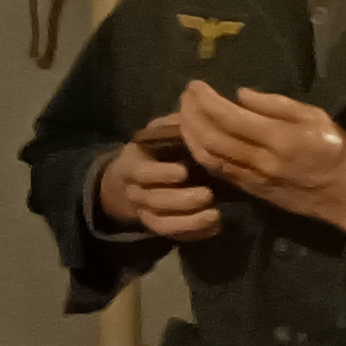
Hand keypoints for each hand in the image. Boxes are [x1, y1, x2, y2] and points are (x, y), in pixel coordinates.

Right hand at [97, 116, 221, 243]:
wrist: (130, 182)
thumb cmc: (153, 152)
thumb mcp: (156, 135)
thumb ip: (171, 126)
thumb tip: (194, 109)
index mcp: (133, 166)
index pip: (142, 172)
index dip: (161, 174)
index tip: (183, 171)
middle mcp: (136, 192)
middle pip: (155, 201)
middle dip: (181, 201)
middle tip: (207, 195)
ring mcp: (145, 213)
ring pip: (162, 224)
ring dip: (189, 222)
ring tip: (215, 216)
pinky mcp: (159, 227)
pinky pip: (173, 236)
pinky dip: (193, 234)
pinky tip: (215, 228)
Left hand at [177, 80, 345, 240]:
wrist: (345, 196)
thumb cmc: (336, 151)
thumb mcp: (317, 117)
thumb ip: (278, 105)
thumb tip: (240, 95)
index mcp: (279, 138)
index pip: (229, 116)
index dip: (206, 100)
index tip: (195, 85)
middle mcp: (261, 160)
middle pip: (212, 136)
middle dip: (192, 113)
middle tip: (186, 96)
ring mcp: (253, 178)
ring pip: (209, 157)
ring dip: (190, 135)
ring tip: (183, 115)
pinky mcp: (251, 190)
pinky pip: (218, 171)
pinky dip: (200, 154)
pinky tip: (194, 140)